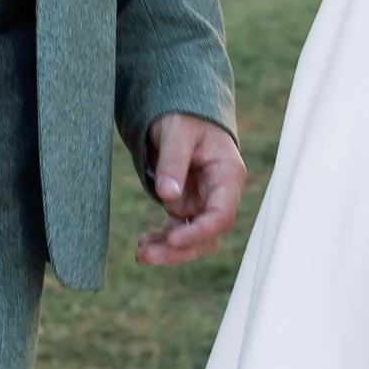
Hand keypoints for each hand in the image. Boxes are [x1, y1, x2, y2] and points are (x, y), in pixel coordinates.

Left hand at [137, 113, 244, 265]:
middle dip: (180, 250)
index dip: (200, 232)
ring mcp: (203, 203)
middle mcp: (219, 194)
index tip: (173, 240)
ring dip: (169, 251)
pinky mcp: (187, 207)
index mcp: (227, 174)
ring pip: (193, 240)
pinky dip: (161, 241)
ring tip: (141, 253)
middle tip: (147, 255)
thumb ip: (173, 161)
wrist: (182, 114)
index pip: (221, 214)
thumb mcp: (177, 132)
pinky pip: (177, 231)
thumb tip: (168, 196)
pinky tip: (144, 244)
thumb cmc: (185, 117)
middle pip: (208, 235)